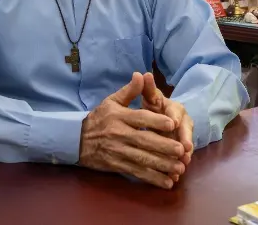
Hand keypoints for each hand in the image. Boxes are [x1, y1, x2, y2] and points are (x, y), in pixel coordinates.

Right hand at [79, 72, 186, 188]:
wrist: (77, 139)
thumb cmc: (99, 118)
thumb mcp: (111, 101)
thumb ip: (129, 91)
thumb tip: (141, 75)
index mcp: (119, 116)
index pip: (140, 118)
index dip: (156, 121)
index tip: (172, 124)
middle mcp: (119, 134)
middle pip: (144, 140)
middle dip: (163, 146)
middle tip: (181, 150)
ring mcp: (118, 151)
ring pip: (143, 159)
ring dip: (162, 165)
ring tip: (179, 167)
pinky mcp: (117, 165)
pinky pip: (137, 172)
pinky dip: (152, 179)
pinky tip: (167, 182)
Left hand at [140, 73, 193, 166]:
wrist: (159, 116)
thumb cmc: (153, 104)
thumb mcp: (150, 96)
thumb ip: (147, 88)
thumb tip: (143, 74)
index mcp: (174, 108)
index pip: (176, 111)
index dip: (175, 117)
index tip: (173, 123)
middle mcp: (182, 122)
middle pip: (185, 131)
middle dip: (185, 140)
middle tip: (185, 149)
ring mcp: (182, 137)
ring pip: (184, 147)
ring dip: (183, 156)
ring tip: (182, 165)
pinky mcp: (179, 150)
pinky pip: (179, 159)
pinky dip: (176, 168)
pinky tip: (174, 177)